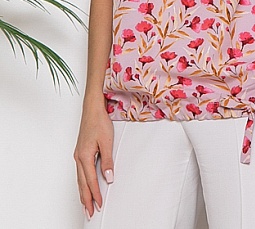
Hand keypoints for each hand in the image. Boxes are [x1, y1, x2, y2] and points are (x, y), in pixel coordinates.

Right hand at [74, 104, 113, 218]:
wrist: (92, 109)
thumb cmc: (98, 121)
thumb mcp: (106, 141)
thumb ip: (107, 161)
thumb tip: (108, 178)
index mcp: (84, 156)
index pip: (90, 181)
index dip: (95, 194)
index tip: (99, 205)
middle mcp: (79, 157)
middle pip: (82, 183)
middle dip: (86, 199)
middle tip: (89, 213)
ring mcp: (78, 155)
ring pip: (79, 179)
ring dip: (83, 192)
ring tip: (85, 204)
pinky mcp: (80, 152)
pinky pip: (80, 172)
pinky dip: (82, 182)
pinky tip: (84, 186)